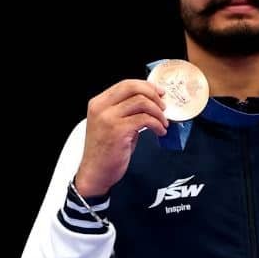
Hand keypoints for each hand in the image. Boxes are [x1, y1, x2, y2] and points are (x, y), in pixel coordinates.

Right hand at [74, 79, 167, 196]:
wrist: (95, 173)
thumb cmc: (105, 151)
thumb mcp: (111, 125)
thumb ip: (126, 111)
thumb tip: (151, 103)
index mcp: (98, 103)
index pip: (125, 84)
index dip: (146, 86)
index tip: (159, 93)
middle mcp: (101, 108)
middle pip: (133, 88)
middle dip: (154, 95)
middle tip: (164, 106)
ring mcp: (108, 118)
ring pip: (141, 102)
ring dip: (158, 112)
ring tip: (163, 123)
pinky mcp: (118, 131)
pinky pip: (145, 119)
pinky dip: (157, 124)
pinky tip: (159, 131)